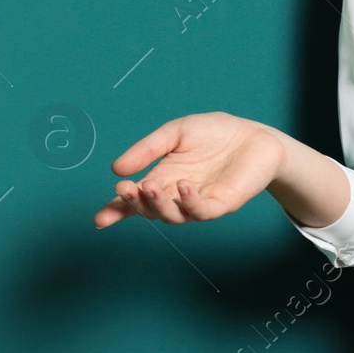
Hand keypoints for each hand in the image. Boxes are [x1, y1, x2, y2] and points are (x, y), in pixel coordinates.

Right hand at [93, 112, 286, 228]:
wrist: (253, 135)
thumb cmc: (215, 133)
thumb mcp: (174, 133)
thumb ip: (147, 149)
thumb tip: (116, 169)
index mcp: (163, 179)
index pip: (136, 200)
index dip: (117, 211)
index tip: (100, 219)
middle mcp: (178, 195)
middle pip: (151, 210)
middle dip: (135, 203)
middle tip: (125, 188)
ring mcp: (199, 202)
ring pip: (174, 216)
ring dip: (159, 205)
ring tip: (151, 187)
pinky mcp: (222, 204)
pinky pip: (203, 211)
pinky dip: (190, 202)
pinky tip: (184, 186)